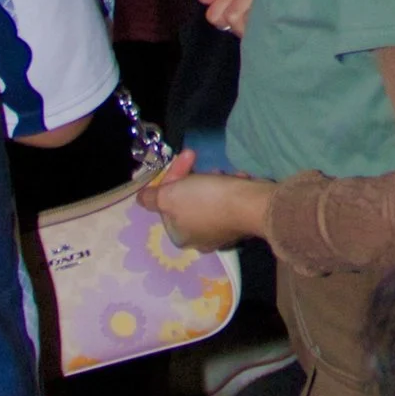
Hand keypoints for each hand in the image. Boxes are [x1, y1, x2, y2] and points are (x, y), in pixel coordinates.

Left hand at [144, 150, 278, 246]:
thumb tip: (142, 199)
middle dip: (194, 178)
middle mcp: (198, 240)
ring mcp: (221, 234)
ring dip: (214, 181)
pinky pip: (229, 203)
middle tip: (203, 163)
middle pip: (187, 201)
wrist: (252, 205)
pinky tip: (238, 180)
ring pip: (209, 200)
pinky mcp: (240, 225)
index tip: (186, 156)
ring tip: (223, 173)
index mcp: (179, 236)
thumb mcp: (170, 196)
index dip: (173, 176)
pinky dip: (231, 189)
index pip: (167, 201)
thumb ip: (151, 198)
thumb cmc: (206, 199)